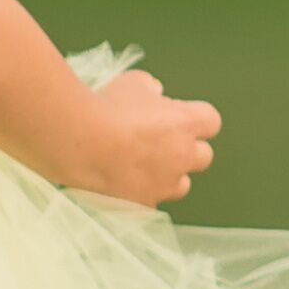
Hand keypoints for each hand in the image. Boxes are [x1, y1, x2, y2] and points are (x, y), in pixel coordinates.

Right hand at [77, 67, 218, 207]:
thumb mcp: (130, 84)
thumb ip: (149, 88)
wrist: (77, 142)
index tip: (177, 116)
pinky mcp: (143, 204)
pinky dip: (141, 193)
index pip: (211, 121)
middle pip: (204, 156)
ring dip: (169, 176)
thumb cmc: (107, 107)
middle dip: (187, 150)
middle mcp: (182, 156)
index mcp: (185, 123)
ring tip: (141, 168)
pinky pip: (151, 201)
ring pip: (181, 185)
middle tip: (160, 142)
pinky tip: (120, 182)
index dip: (197, 120)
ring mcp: (164, 184)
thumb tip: (155, 94)